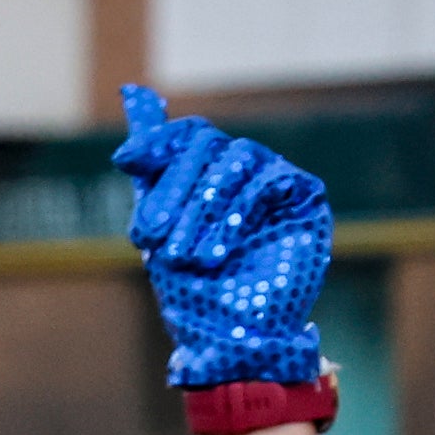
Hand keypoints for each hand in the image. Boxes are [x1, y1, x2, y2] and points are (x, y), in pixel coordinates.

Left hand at [113, 84, 334, 395]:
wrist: (232, 342)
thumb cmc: (192, 293)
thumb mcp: (158, 225)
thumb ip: (152, 166)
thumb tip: (133, 91)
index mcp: (208, 176)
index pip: (185, 137)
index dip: (157, 143)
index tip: (128, 162)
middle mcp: (242, 174)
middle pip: (208, 142)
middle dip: (177, 187)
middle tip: (158, 235)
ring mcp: (275, 185)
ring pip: (238, 158)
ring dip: (206, 204)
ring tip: (192, 255)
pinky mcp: (306, 201)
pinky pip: (272, 179)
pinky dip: (242, 207)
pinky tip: (225, 246)